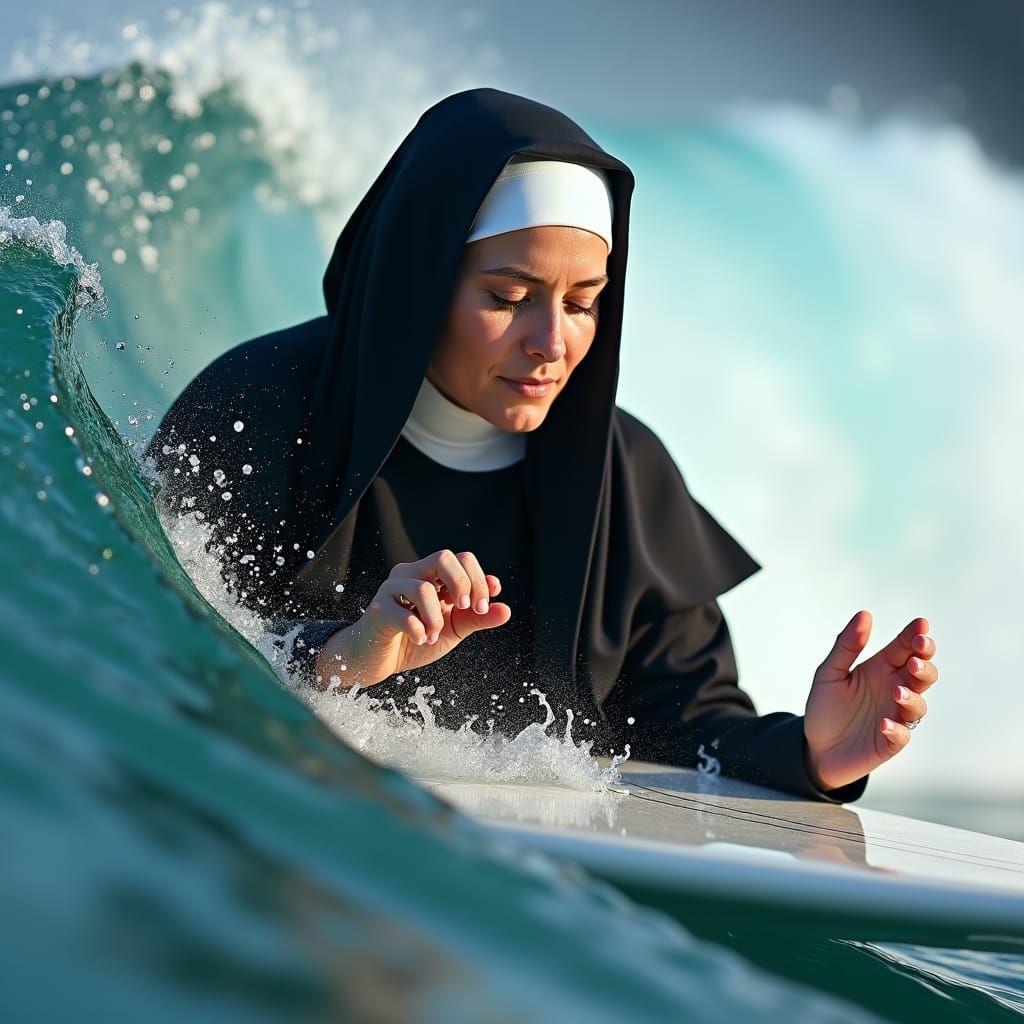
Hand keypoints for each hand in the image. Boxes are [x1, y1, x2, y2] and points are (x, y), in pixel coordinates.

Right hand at [314, 549, 510, 686]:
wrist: (377, 660)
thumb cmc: (415, 639)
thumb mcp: (453, 629)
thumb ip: (477, 618)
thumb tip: (505, 609)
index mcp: (432, 576)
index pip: (461, 559)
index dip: (478, 579)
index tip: (483, 606)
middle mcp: (412, 575)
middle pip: (443, 558)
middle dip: (463, 584)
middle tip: (466, 609)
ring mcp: (392, 590)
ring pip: (423, 588)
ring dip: (436, 617)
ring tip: (433, 635)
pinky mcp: (377, 611)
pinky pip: (402, 613)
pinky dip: (418, 630)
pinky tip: (420, 640)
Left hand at [804, 611, 937, 790]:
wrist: (815, 747)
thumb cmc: (826, 707)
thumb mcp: (829, 672)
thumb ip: (846, 645)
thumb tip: (864, 615)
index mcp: (880, 669)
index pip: (904, 648)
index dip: (915, 636)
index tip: (921, 625)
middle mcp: (893, 690)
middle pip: (922, 673)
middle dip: (924, 664)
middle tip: (914, 658)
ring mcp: (895, 716)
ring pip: (918, 704)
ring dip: (911, 697)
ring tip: (896, 691)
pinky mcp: (889, 742)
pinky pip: (901, 735)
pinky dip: (896, 729)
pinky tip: (883, 723)